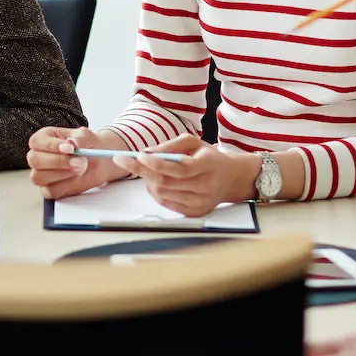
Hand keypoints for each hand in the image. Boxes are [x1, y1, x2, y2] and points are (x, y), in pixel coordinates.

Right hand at [27, 126, 128, 198]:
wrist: (100, 162)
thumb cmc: (89, 146)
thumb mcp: (89, 137)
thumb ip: (81, 138)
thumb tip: (72, 143)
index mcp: (44, 138)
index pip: (37, 142)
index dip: (52, 146)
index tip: (71, 148)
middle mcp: (39, 156)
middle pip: (35, 160)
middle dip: (58, 161)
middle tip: (79, 161)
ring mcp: (41, 174)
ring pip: (38, 177)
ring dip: (62, 174)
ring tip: (80, 168)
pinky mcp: (48, 189)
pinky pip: (50, 190)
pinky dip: (66, 185)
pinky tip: (76, 178)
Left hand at [118, 136, 260, 217]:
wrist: (231, 178)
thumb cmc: (209, 157)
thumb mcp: (193, 142)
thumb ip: (170, 145)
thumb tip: (147, 153)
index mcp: (208, 165)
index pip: (179, 168)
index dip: (156, 162)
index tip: (138, 155)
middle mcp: (206, 186)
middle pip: (166, 182)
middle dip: (142, 170)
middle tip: (125, 160)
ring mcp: (200, 202)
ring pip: (162, 193)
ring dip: (148, 180)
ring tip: (148, 169)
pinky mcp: (194, 212)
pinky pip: (165, 202)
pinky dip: (156, 191)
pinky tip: (158, 181)